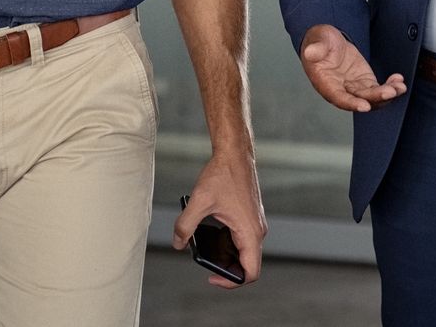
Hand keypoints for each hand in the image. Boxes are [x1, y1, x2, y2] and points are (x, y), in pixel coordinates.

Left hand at [172, 149, 266, 287]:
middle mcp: (257, 230)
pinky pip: (241, 238)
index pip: (250, 273)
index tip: (212, 277)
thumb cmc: (223, 174)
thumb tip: (178, 244)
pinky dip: (226, 241)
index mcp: (250, 232)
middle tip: (204, 261)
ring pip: (243, 251)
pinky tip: (211, 231)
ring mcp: (255, 223)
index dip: (231, 282)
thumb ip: (185, 226)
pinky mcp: (250, 216)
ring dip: (225, 253)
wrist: (235, 152)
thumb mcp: (198, 202)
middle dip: (225, 268)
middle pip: (246, 264)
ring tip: (205, 244)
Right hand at [300, 24, 406, 112]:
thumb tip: (311, 52)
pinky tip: (399, 80)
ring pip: (372, 97)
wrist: (327, 41)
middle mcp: (341, 90)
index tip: (365, 106)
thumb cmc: (319, 41)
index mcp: (326, 83)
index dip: (351, 103)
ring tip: (400, 87)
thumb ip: (316, 48)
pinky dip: (390, 86)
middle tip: (390, 92)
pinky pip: (378, 88)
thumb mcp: (317, 40)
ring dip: (387, 94)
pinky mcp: (364, 82)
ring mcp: (354, 87)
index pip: (339, 98)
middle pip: (360, 99)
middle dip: (376, 98)